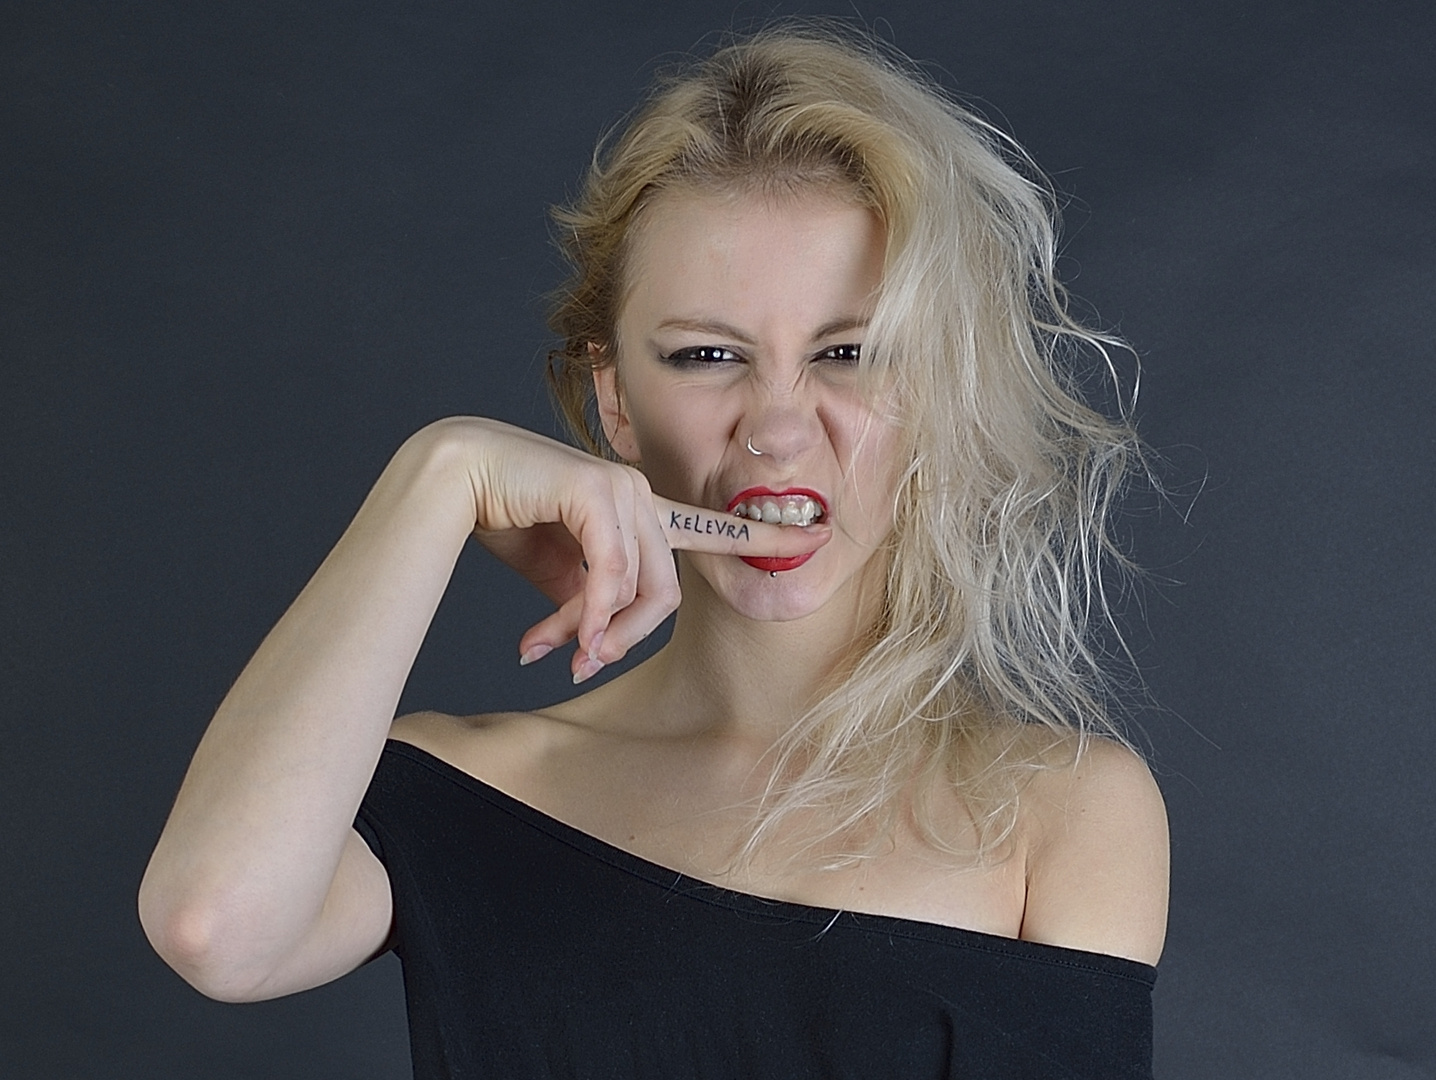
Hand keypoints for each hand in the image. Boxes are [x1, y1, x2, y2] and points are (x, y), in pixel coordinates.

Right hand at [459, 420, 829, 680]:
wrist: (455, 477)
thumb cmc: (504, 511)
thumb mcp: (558, 567)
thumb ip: (589, 593)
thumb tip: (597, 633)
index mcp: (638, 508)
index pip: (712, 527)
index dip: (764, 537)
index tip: (815, 536)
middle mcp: (639, 494)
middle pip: (665, 592)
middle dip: (623, 638)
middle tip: (582, 662)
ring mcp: (623, 489)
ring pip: (638, 590)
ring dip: (593, 631)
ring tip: (550, 647)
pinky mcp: (598, 491)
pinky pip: (611, 575)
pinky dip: (589, 615)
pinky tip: (564, 637)